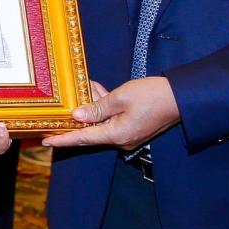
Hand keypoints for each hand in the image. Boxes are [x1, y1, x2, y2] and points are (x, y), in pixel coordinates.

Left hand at [41, 77, 178, 151]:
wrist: (181, 98)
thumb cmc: (152, 96)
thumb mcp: (120, 98)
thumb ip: (97, 107)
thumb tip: (77, 116)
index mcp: (117, 135)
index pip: (83, 138)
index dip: (64, 139)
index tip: (47, 141)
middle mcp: (121, 139)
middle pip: (91, 130)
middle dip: (78, 115)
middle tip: (64, 105)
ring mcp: (128, 135)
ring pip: (101, 122)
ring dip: (94, 106)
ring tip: (89, 86)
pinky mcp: (133, 128)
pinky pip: (112, 119)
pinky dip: (105, 106)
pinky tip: (100, 90)